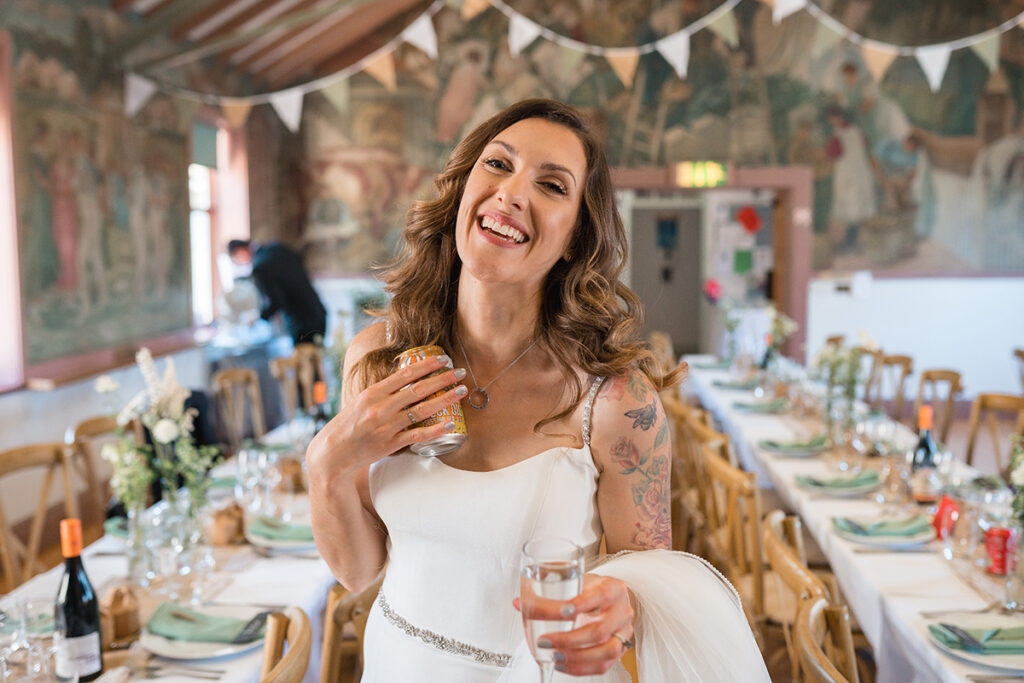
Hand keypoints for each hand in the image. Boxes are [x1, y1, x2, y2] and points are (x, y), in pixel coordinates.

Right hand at [306, 354, 466, 476]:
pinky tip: (450, 423)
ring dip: (445, 399)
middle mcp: (380, 408)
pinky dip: (436, 429)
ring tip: (461, 391)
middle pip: (418, 390)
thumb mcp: (362, 400)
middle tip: (461, 372)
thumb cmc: (349, 423)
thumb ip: (383, 391)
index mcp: (372, 393)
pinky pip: (418, 435)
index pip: (404, 374)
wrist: (333, 452)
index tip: (444, 359)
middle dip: (442, 379)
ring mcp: (386, 427)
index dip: (427, 365)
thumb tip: (408, 377)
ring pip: (422, 410)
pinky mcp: (390, 444)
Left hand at [515, 574, 634, 676]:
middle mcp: (622, 611)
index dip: (582, 604)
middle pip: (601, 630)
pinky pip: (603, 665)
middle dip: (570, 639)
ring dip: (577, 657)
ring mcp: (623, 633)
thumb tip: (518, 603)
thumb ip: (547, 591)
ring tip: (554, 656)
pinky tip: (562, 664)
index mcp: (613, 588)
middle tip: (545, 640)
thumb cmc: (590, 590)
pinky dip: (580, 668)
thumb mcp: (575, 581)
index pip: (601, 595)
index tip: (562, 611)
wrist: (611, 600)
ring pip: (606, 651)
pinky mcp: (619, 650)